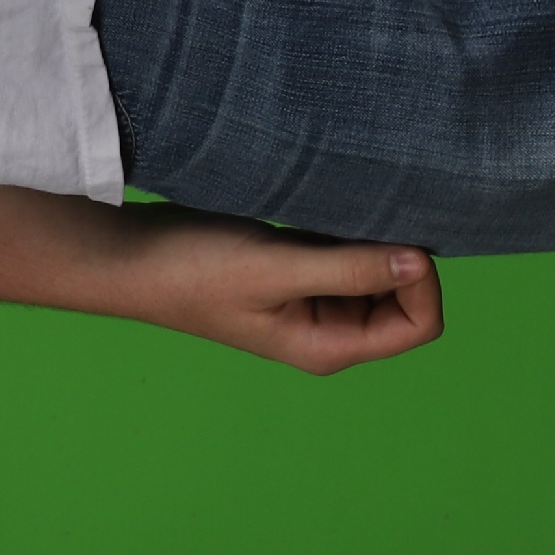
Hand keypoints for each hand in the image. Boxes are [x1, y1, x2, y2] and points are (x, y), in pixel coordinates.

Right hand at [89, 207, 446, 373]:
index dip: (422, 282)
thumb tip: (422, 263)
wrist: (132, 256)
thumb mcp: (275, 269)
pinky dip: (348, 232)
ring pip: (378, 272)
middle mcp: (328, 329)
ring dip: (371, 241)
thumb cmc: (194, 270)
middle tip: (366, 216)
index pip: (418, 323)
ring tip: (339, 212)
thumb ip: (350, 270)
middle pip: (406, 299)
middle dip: (399, 258)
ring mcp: (312, 301)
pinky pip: (347, 253)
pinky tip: (325, 208)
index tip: (395, 236)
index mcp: (329, 346)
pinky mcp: (296, 271)